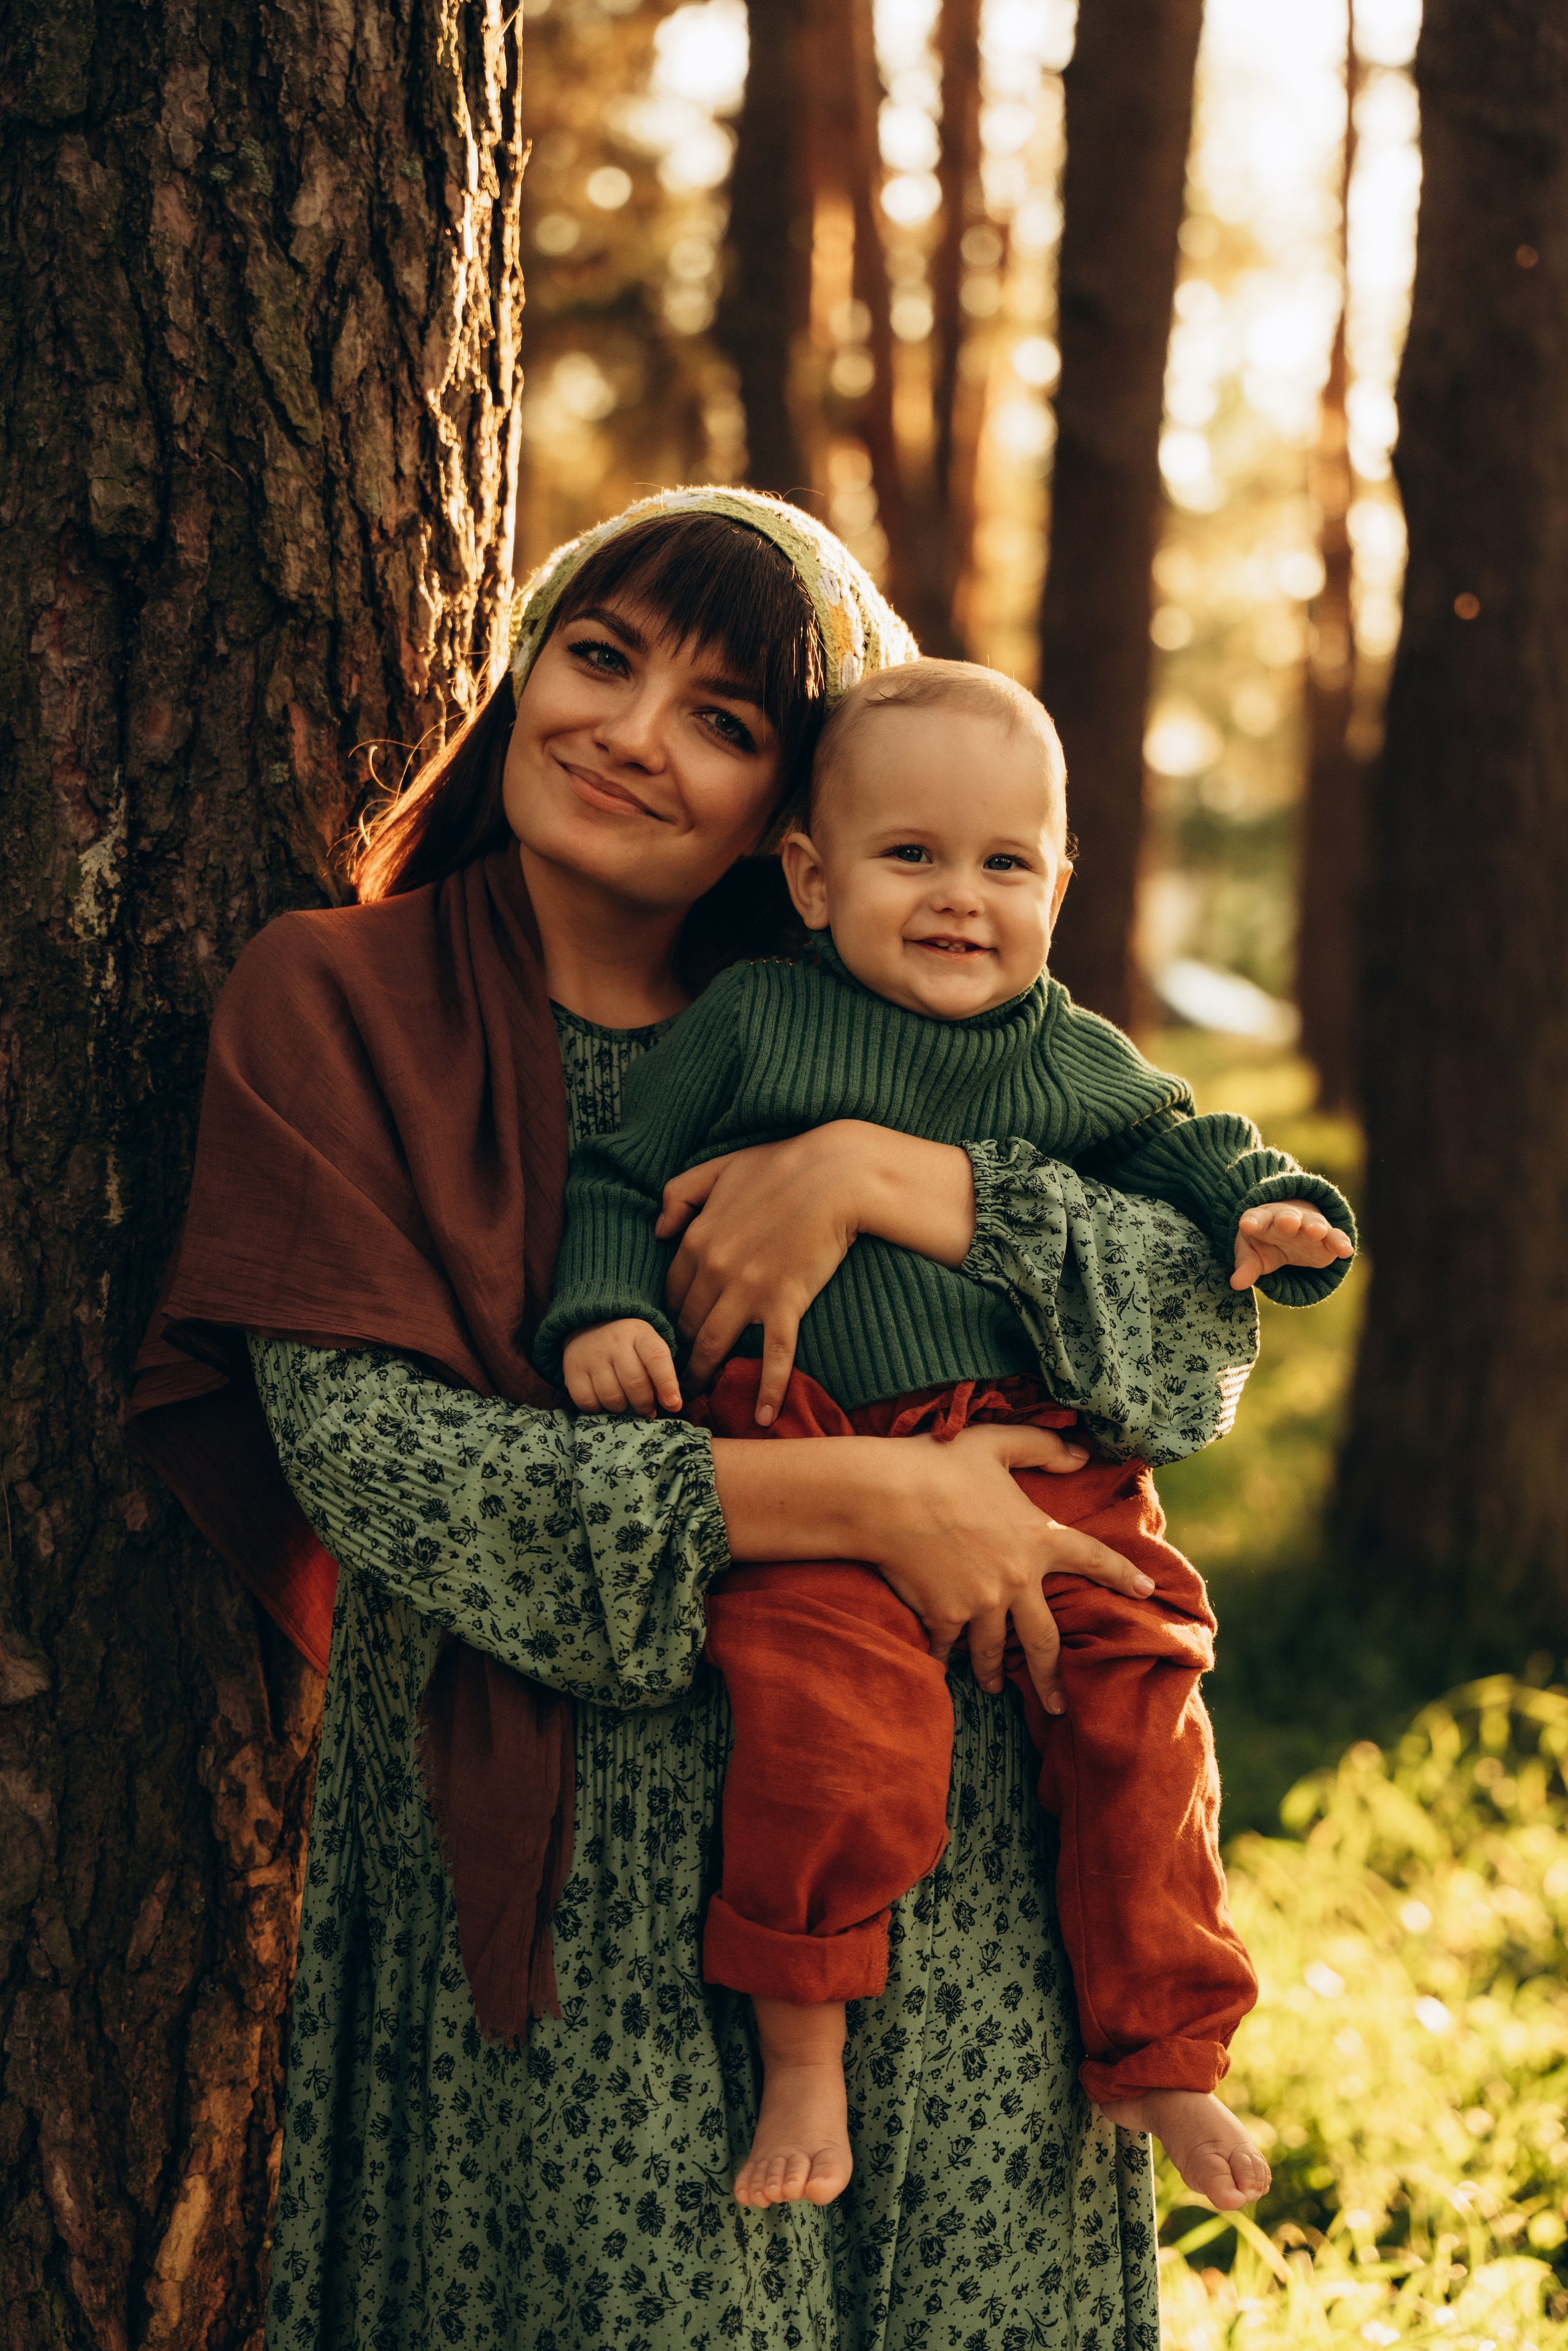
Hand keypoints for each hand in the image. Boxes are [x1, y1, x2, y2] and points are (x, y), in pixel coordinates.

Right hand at [562, 1319, 682, 1417]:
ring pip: (612, 1397)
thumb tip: (671, 1405)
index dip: (667, 1384)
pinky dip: (599, 1410)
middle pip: (634, 1383)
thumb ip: (661, 1373)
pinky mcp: (572, 1370)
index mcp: (640, 1334)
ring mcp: (591, 1356)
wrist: (589, 1326)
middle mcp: (615, 1342)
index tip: (674, 1404)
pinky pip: (588, 1402)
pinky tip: (604, 1402)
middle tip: (647, 1409)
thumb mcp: (648, 1348)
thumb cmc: (629, 1345)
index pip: (657, 1358)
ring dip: (623, 1409)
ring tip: (625, 1403)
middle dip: (644, 1404)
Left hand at [657, 1122, 975, 1423]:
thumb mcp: (718, 1168)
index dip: (669, 1317)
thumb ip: (679, 1194)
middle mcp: (715, 1270)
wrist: (836, 1174)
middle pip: (687, 1323)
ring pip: (715, 1345)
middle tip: (676, 1373)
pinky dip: (768, 1389)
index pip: (670, 1292)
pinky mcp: (786, 1302)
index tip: (671, 1334)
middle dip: (679, 1350)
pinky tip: (762, 1417)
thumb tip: (657, 1229)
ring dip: (704, 1374)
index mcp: (696, 1240)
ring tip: (697, 1396)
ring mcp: (750, 1290)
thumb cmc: (780, 1166)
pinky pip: (774, 1356)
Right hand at [873, 1425, 1152, 1709]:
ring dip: (996, 1673)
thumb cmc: (938, 1464)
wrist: (885, 1497)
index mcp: (1037, 1537)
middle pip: (1045, 1640)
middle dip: (1053, 1677)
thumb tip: (1082, 1452)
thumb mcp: (995, 1442)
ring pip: (995, 1650)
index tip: (1146, 1592)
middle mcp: (1017, 1579)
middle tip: (1060, 1704)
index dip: (1122, 1574)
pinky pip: (950, 1646)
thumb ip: (1042, 1445)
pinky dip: (946, 1658)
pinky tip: (943, 1668)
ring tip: (997, 1688)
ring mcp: (981, 1603)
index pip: (1093, 1557)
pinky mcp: (945, 1616)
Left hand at [1231, 1198, 1353, 1290]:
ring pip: (1313, 1224)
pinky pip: (1336, 1237)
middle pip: (1287, 1217)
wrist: (1291, 1230)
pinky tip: (1345, 1251)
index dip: (1251, 1221)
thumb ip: (1246, 1268)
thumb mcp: (1253, 1256)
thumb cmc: (1265, 1242)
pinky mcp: (1327, 1238)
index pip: (1255, 1218)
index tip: (1247, 1225)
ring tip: (1317, 1232)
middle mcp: (1286, 1219)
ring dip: (1315, 1227)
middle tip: (1288, 1223)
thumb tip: (1235, 1284)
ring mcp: (1308, 1226)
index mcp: (1263, 1221)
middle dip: (1288, 1220)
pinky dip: (1340, 1243)